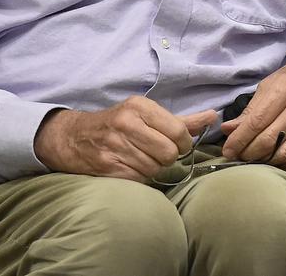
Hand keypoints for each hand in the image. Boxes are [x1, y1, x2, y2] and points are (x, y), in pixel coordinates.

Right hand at [33, 96, 218, 180]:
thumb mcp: (146, 114)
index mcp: (139, 106)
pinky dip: (139, 177)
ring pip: (155, 168)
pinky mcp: (107, 166)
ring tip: (141, 158)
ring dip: (153, 168)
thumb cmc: (118, 124)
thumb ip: (182, 120)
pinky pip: (139, 178)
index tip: (177, 146)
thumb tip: (212, 116)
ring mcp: (115, 145)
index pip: (178, 132)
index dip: (183, 145)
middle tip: (158, 154)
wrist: (73, 137)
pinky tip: (129, 167)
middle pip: (169, 153)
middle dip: (168, 158)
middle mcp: (127, 123)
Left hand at [221, 46, 285, 169]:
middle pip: (268, 141)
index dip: (239, 139)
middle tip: (238, 156)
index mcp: (285, 88)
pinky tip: (274, 159)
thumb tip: (229, 129)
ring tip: (254, 158)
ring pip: (283, 154)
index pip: (257, 121)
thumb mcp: (272, 83)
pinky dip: (283, 164)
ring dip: (264, 161)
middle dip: (248, 153)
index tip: (227, 150)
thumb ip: (251, 108)